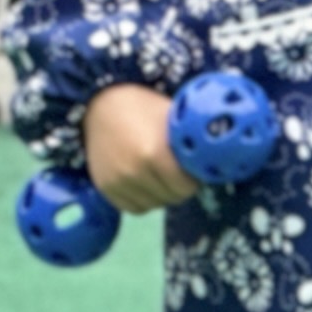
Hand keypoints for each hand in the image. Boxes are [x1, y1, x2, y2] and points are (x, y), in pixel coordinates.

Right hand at [81, 85, 195, 213]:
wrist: (99, 103)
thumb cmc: (142, 106)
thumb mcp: (170, 117)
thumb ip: (188, 143)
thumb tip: (211, 162)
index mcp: (153, 153)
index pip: (186, 186)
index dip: (193, 178)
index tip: (191, 168)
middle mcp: (134, 173)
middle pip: (171, 197)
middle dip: (178, 186)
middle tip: (176, 170)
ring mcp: (117, 183)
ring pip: (154, 205)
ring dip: (161, 194)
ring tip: (159, 174)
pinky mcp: (105, 188)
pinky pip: (134, 208)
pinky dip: (143, 199)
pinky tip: (144, 181)